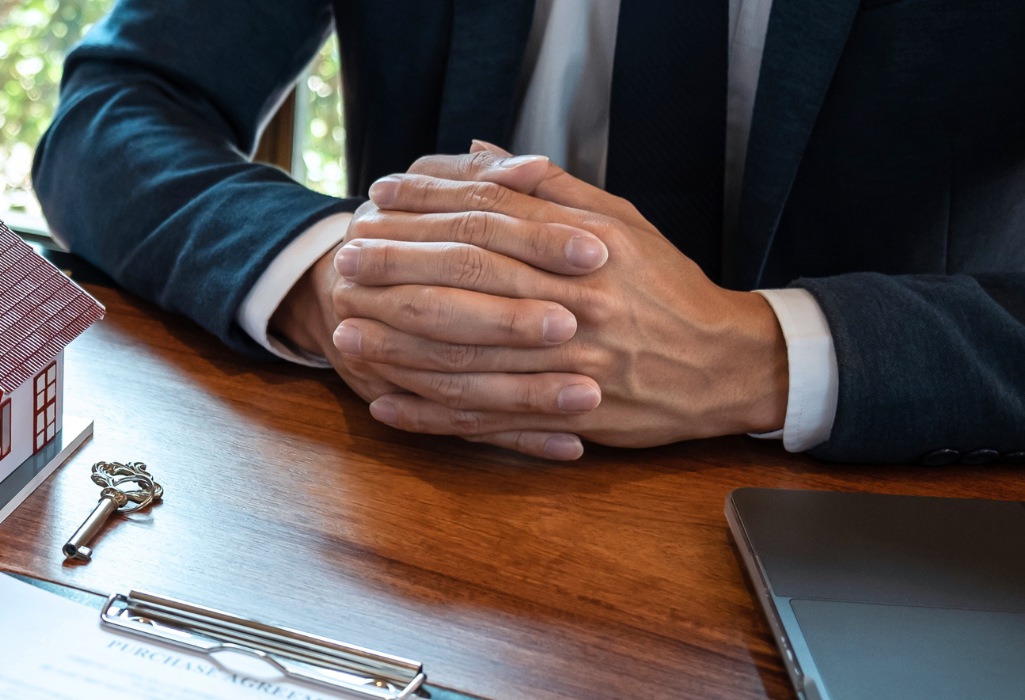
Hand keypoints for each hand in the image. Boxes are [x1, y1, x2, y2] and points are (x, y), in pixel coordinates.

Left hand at [333, 144, 787, 455]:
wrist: (726, 365)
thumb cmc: (665, 288)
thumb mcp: (620, 221)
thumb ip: (547, 189)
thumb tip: (478, 152)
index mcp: (586, 246)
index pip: (491, 215)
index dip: (429, 202)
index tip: (379, 195)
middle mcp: (575, 300)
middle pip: (469, 278)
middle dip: (398, 268)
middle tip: (344, 259)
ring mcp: (570, 362)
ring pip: (469, 353)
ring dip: (399, 345)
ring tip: (345, 332)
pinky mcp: (567, 414)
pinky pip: (487, 418)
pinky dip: (432, 415)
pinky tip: (386, 405)